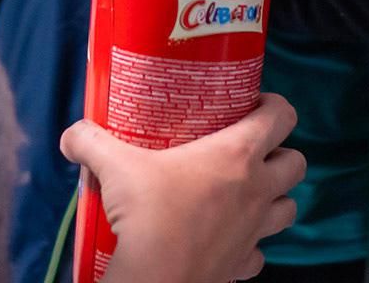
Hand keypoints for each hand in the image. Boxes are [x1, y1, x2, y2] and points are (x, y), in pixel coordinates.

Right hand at [60, 94, 304, 282]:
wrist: (156, 279)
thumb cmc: (147, 215)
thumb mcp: (114, 166)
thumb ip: (91, 141)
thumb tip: (71, 134)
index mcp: (237, 154)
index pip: (282, 116)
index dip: (274, 104)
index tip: (253, 103)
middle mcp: (257, 190)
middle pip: (296, 164)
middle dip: (280, 155)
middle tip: (251, 151)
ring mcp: (255, 231)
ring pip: (288, 209)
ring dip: (274, 200)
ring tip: (246, 195)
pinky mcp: (243, 265)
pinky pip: (259, 253)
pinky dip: (249, 246)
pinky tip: (226, 240)